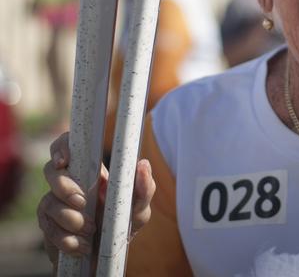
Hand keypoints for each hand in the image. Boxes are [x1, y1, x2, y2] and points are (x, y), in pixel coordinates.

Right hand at [37, 132, 155, 265]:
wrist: (105, 259)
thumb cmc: (123, 226)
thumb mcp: (139, 210)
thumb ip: (144, 189)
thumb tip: (143, 164)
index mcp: (90, 172)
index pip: (69, 146)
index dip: (61, 147)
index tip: (65, 160)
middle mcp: (69, 183)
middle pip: (51, 170)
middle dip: (64, 187)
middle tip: (82, 203)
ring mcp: (55, 204)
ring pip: (48, 202)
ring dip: (71, 219)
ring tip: (91, 231)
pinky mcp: (48, 226)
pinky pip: (48, 228)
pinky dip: (67, 239)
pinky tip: (82, 246)